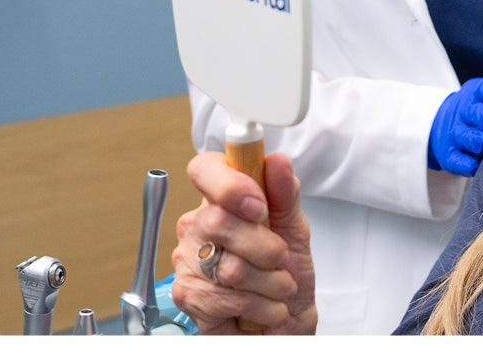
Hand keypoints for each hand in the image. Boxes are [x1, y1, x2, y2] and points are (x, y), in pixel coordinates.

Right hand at [170, 152, 316, 334]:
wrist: (287, 321)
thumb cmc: (287, 271)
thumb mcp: (295, 228)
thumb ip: (286, 194)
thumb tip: (276, 161)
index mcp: (222, 200)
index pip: (204, 169)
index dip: (229, 184)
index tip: (259, 206)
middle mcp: (198, 226)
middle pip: (219, 221)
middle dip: (266, 247)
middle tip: (280, 259)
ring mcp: (187, 260)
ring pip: (229, 265)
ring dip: (270, 282)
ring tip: (276, 287)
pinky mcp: (187, 295)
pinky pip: (226, 298)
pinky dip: (260, 306)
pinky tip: (263, 305)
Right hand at [428, 77, 482, 175]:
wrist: (444, 122)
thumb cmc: (480, 109)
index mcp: (477, 94)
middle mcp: (465, 113)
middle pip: (476, 114)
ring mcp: (457, 134)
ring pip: (466, 137)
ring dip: (478, 140)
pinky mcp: (451, 155)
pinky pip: (457, 161)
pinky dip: (466, 164)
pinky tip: (476, 166)